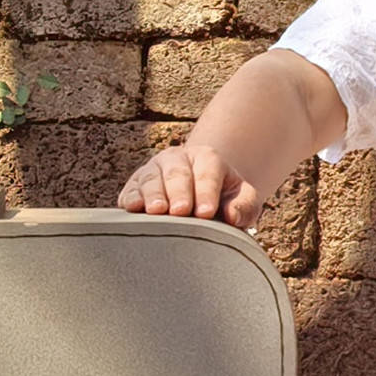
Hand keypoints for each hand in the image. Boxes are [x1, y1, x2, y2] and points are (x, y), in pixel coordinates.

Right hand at [118, 141, 262, 227]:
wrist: (199, 191)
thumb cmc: (224, 199)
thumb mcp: (243, 198)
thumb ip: (244, 206)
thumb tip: (232, 216)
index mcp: (207, 158)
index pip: (207, 173)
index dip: (206, 192)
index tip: (206, 212)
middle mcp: (177, 159)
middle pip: (177, 174)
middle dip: (179, 192)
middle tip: (181, 211)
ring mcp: (154, 170)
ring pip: (151, 179)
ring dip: (153, 195)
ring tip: (156, 211)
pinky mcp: (135, 184)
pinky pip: (130, 189)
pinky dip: (130, 197)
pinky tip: (132, 208)